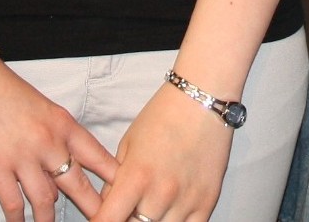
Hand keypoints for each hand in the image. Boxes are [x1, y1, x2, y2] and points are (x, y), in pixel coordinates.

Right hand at [0, 61, 117, 221]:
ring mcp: (22, 156)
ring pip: (45, 201)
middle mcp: (48, 141)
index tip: (123, 194)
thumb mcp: (41, 108)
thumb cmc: (4, 89)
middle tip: (102, 221)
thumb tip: (59, 170)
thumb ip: (54, 137)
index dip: (111, 179)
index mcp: (63, 123)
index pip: (97, 156)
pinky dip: (17, 219)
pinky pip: (13, 203)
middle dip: (91, 208)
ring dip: (48, 220)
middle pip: (76, 184)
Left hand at [93, 82, 233, 221]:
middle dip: (128, 218)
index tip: (101, 221)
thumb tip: (108, 208)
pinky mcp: (207, 203)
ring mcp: (186, 201)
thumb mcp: (128, 143)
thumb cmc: (163, 116)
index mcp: (136, 176)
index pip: (108, 221)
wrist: (202, 99)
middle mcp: (161, 193)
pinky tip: (171, 211)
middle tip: (131, 205)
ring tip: (152, 204)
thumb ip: (116, 181)